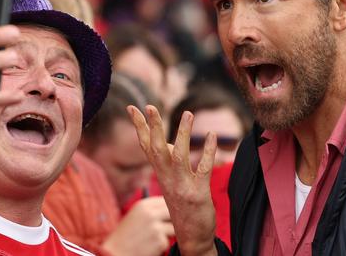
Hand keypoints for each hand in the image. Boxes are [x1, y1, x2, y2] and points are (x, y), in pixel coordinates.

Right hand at [102, 196, 173, 255]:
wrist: (114, 254)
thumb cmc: (125, 237)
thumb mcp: (136, 217)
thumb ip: (152, 211)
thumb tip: (175, 210)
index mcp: (143, 205)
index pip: (166, 200)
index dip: (171, 207)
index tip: (174, 213)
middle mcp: (150, 214)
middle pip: (174, 212)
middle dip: (174, 220)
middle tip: (170, 227)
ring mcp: (155, 227)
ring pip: (174, 228)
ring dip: (167, 235)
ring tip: (152, 239)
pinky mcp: (159, 241)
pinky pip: (167, 242)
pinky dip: (160, 247)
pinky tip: (148, 248)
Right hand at [127, 105, 217, 255]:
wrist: (191, 238)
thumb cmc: (182, 207)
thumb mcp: (171, 183)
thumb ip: (168, 163)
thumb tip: (167, 142)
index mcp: (160, 175)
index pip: (145, 147)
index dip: (139, 127)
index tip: (132, 108)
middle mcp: (167, 179)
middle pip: (155, 149)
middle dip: (152, 127)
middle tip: (150, 106)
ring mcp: (182, 186)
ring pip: (178, 156)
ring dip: (182, 134)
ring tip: (188, 113)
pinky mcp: (198, 193)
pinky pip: (203, 169)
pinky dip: (208, 151)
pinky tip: (212, 136)